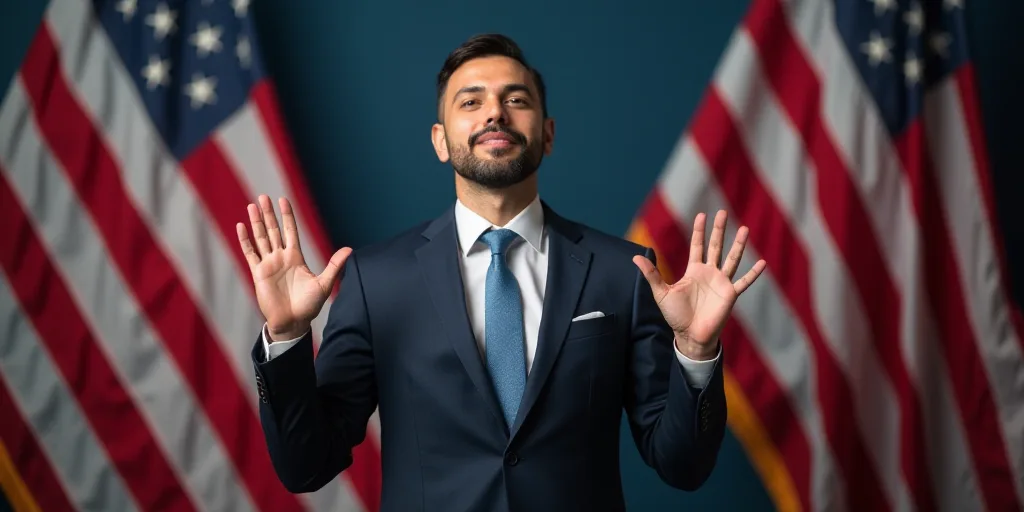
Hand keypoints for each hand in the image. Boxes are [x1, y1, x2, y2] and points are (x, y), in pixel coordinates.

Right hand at [237, 195, 351, 340]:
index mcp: (296, 257)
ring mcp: (269, 264)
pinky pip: (250, 254)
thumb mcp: (324, 283)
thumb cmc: (309, 305)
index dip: (287, 216)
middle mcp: (281, 257)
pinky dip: (245, 240)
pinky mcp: (258, 274)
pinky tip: (241, 227)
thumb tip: (350, 250)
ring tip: (253, 206)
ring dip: (256, 223)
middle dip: (269, 214)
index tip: (283, 200)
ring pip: (261, 238)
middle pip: (274, 231)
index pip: (291, 231)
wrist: (293, 322)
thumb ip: (335, 265)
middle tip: (264, 197)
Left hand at [633, 210, 765, 359]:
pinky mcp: (730, 294)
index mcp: (693, 270)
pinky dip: (753, 274)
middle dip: (719, 230)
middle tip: (723, 212)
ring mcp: (721, 282)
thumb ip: (651, 274)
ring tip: (745, 229)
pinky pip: (744, 282)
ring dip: (738, 245)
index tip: (702, 214)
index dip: (699, 231)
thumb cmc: (675, 315)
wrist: (690, 336)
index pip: (697, 245)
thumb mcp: (661, 292)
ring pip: (732, 259)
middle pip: (716, 246)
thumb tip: (635, 257)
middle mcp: (709, 273)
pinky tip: (762, 263)